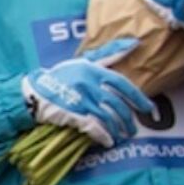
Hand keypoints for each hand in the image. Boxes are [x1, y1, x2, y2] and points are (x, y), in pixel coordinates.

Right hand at [21, 38, 157, 147]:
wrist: (34, 91)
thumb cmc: (62, 76)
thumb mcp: (83, 62)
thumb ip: (107, 55)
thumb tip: (133, 43)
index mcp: (92, 70)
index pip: (123, 84)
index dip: (139, 98)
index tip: (149, 110)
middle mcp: (89, 84)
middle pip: (118, 106)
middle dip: (128, 121)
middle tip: (132, 129)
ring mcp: (81, 100)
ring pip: (109, 119)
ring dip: (118, 131)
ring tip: (121, 136)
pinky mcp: (74, 115)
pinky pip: (96, 128)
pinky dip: (104, 137)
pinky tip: (107, 141)